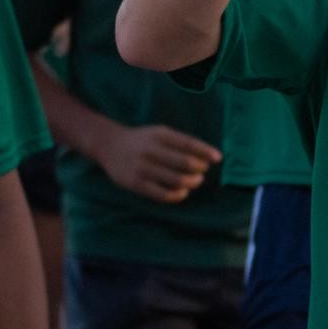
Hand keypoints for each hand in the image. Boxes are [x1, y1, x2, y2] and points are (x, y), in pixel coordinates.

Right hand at [95, 124, 220, 202]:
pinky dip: (177, 195)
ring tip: (195, 182)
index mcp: (160, 135)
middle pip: (185, 163)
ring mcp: (143, 168)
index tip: (218, 158)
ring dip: (192, 183)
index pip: (188, 143)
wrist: (109, 145)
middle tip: (203, 172)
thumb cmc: (142, 140)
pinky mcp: (135, 184)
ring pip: (176, 179)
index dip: (205, 151)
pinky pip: (161, 194)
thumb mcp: (159, 133)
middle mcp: (151, 150)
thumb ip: (179, 142)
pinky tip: (183, 192)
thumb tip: (206, 156)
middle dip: (200, 169)